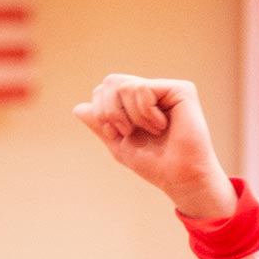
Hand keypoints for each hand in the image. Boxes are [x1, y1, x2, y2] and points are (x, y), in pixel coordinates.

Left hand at [73, 75, 235, 219]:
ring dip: (131, 116)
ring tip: (151, 131)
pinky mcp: (181, 89)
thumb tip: (78, 108)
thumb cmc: (155, 165)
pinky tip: (162, 126)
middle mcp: (152, 92)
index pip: (103, 90)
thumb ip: (100, 125)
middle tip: (128, 131)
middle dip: (110, 111)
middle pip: (110, 81)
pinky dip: (145, 113)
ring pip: (125, 85)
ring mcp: (166, 89)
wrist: (179, 177)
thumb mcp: (119, 145)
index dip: (102, 113)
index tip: (118, 135)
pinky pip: (142, 88)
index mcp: (137, 104)